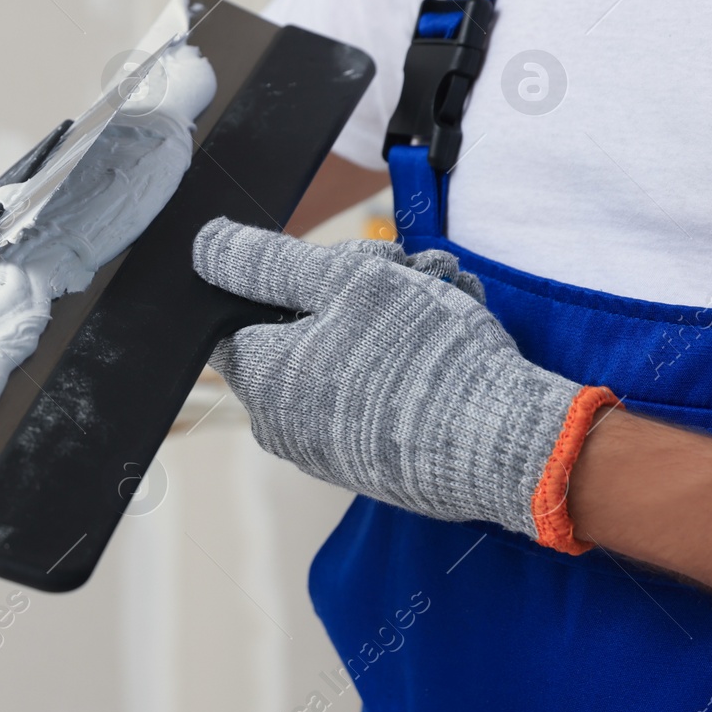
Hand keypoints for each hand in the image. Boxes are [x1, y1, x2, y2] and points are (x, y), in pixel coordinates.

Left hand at [191, 218, 606, 545]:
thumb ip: (265, 262)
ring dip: (388, 317)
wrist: (506, 446)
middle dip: (350, 290)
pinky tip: (448, 341)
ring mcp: (327, 448)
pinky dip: (403, 365)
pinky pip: (372, 398)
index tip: (329, 264)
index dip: (278, 279)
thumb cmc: (423, 359)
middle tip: (403, 268)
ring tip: (440, 294)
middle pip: (297, 331)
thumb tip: (205, 248)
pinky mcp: (372, 463)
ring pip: (343, 357)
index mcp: (261, 379)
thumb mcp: (343, 282)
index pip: (233, 317)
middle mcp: (282, 424)